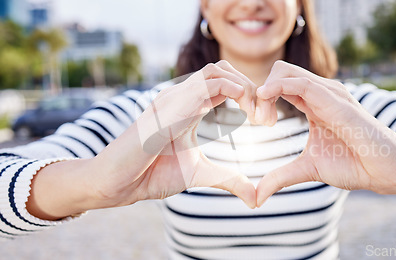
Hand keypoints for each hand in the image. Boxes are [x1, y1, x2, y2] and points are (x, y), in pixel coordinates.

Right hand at [28, 61, 258, 219]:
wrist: (119, 182)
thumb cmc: (152, 174)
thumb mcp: (201, 174)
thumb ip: (229, 180)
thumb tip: (256, 198)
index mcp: (190, 107)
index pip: (227, 86)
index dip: (251, 98)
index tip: (267, 123)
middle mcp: (183, 96)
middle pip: (225, 71)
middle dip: (253, 90)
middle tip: (267, 119)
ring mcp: (176, 97)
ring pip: (218, 70)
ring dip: (245, 88)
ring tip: (258, 116)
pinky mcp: (172, 103)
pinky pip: (209, 83)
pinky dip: (235, 91)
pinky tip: (247, 113)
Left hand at [255, 61, 395, 206]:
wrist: (385, 171)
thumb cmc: (353, 165)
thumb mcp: (307, 169)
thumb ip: (280, 177)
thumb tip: (256, 197)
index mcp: (312, 103)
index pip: (278, 85)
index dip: (259, 98)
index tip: (250, 121)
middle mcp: (320, 92)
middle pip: (278, 71)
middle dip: (258, 91)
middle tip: (254, 119)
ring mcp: (329, 93)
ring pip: (285, 72)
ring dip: (265, 91)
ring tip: (262, 120)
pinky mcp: (336, 100)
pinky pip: (301, 83)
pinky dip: (277, 89)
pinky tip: (269, 112)